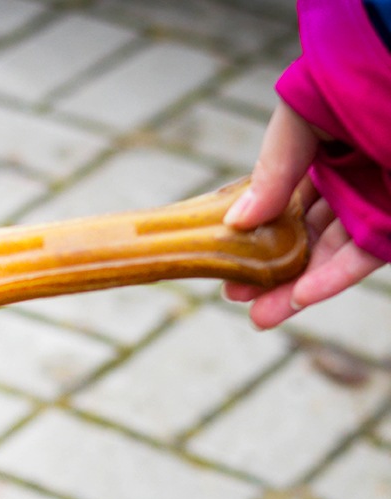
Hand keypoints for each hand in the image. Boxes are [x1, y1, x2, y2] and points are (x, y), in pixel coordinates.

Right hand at [222, 102, 382, 328]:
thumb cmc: (356, 81)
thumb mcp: (298, 119)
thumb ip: (270, 171)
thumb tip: (236, 222)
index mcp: (322, 152)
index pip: (283, 205)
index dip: (254, 235)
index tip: (225, 261)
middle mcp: (349, 180)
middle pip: (302, 237)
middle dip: (268, 272)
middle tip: (236, 296)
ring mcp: (374, 202)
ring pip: (329, 255)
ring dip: (294, 289)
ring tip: (259, 317)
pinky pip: (364, 257)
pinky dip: (332, 279)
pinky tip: (299, 298)